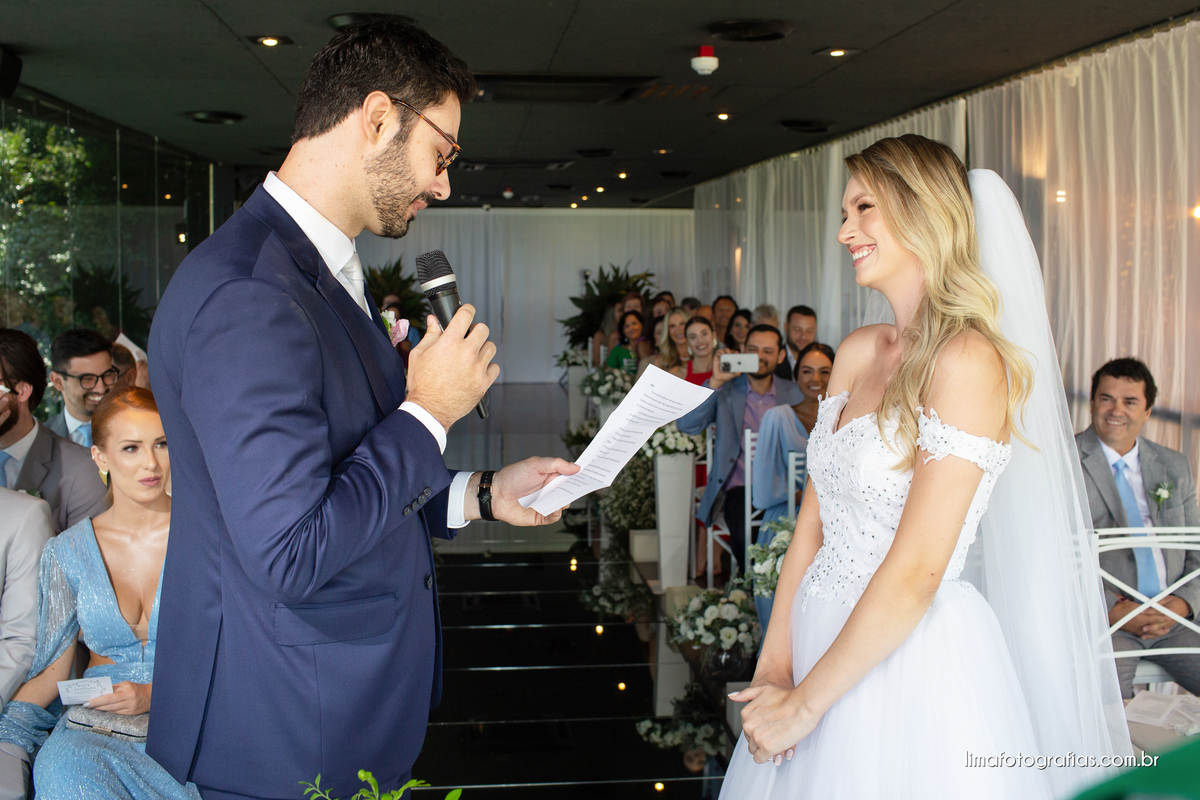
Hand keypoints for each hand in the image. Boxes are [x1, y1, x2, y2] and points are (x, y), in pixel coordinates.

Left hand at [85, 681, 150, 714]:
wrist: (152, 695)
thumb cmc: (136, 689)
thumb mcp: (126, 685)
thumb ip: (113, 689)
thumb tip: (99, 693)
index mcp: (127, 689)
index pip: (108, 696)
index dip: (97, 700)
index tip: (87, 702)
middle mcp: (128, 698)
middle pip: (108, 704)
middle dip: (96, 705)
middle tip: (86, 705)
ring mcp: (130, 707)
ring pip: (111, 710)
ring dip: (101, 708)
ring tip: (93, 707)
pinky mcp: (131, 713)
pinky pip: (116, 713)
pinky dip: (109, 711)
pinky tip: (103, 709)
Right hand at [406, 307, 498, 430]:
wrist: (429, 410)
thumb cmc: (422, 384)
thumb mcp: (419, 354)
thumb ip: (430, 335)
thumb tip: (434, 320)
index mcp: (450, 342)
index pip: (466, 314)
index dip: (467, 310)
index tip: (467, 312)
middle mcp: (467, 353)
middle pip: (483, 329)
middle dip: (475, 330)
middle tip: (468, 337)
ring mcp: (477, 368)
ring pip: (491, 347)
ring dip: (482, 348)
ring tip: (472, 355)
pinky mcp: (484, 383)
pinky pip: (494, 367)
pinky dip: (488, 367)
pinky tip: (476, 370)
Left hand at [466, 458, 580, 525]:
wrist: (496, 494)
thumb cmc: (514, 476)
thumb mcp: (536, 464)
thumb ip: (556, 464)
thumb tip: (576, 467)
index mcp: (552, 476)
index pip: (570, 475)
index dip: (580, 475)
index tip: (591, 474)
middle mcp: (551, 490)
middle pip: (571, 491)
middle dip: (576, 489)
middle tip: (581, 487)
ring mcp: (546, 503)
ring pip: (564, 504)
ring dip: (565, 501)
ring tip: (560, 497)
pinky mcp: (541, 516)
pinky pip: (555, 516)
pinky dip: (556, 512)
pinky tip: (553, 507)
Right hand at [709, 349, 733, 388]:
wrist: (719, 378)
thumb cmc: (727, 375)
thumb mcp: (732, 375)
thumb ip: (735, 374)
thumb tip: (739, 373)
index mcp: (732, 361)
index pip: (735, 354)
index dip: (736, 352)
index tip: (737, 352)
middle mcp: (727, 358)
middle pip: (730, 351)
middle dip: (731, 350)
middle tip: (732, 353)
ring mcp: (722, 357)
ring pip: (724, 350)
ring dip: (726, 350)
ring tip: (727, 353)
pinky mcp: (717, 358)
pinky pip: (718, 353)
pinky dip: (719, 352)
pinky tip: (721, 354)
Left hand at [730, 683, 820, 763]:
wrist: (803, 705)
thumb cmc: (787, 697)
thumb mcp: (763, 690)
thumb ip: (746, 694)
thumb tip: (732, 696)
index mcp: (746, 714)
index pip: (747, 730)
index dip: (759, 730)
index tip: (769, 728)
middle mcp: (748, 726)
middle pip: (750, 741)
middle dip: (761, 740)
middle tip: (775, 735)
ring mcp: (757, 738)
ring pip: (754, 751)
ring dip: (764, 749)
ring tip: (777, 742)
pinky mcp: (766, 748)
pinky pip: (760, 759)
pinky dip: (767, 757)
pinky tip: (776, 750)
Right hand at [1110, 596, 1190, 638]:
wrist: (1109, 615)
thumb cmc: (1119, 608)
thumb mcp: (1131, 605)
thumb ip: (1142, 607)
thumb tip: (1151, 606)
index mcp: (1139, 619)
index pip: (1154, 619)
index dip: (1162, 617)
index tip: (1168, 616)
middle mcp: (1139, 626)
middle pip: (1155, 627)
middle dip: (1163, 625)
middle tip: (1169, 623)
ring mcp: (1137, 630)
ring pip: (1151, 632)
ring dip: (1159, 631)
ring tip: (1165, 630)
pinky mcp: (1134, 632)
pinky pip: (1146, 634)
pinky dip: (1151, 634)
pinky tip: (1154, 634)